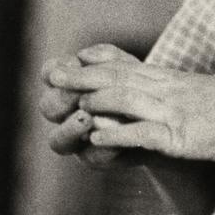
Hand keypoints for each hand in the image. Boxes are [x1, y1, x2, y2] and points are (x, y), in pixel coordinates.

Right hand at [40, 45, 139, 168]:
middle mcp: (67, 114)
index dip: (54, 70)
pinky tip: (111, 138)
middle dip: (62, 99)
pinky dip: (102, 146)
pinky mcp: (97, 158)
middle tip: (79, 94)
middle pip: (49, 106)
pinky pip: (92, 157)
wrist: (165, 119)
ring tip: (86, 119)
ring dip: (70, 128)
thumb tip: (83, 55)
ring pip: (58, 140)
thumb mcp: (129, 68)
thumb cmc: (141, 87)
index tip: (69, 66)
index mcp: (69, 85)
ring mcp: (79, 140)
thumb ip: (109, 59)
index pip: (50, 74)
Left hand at [46, 41, 214, 164]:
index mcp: (179, 81)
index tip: (79, 58)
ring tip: (71, 106)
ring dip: (96, 104)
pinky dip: (117, 137)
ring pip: (126, 102)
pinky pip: (141, 135)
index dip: (103, 63)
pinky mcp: (178, 136)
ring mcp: (173, 113)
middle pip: (120, 80)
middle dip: (84, 78)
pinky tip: (96, 141)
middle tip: (55, 74)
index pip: (133, 67)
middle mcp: (171, 92)